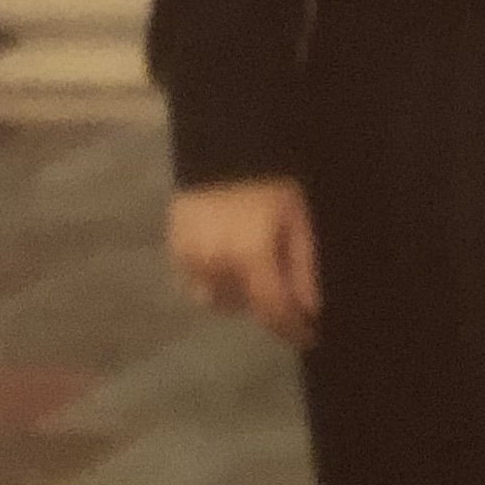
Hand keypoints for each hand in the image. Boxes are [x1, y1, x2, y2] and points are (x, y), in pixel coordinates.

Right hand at [168, 178, 319, 349]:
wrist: (223, 146)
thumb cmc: (271, 180)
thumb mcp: (298, 220)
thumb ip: (304, 267)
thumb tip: (310, 309)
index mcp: (249, 256)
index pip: (272, 311)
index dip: (292, 330)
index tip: (309, 339)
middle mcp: (214, 265)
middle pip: (244, 307)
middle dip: (267, 305)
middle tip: (285, 290)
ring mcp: (188, 258)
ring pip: (216, 299)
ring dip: (239, 294)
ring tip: (256, 269)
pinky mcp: (173, 248)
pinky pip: (196, 281)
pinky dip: (214, 280)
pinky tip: (229, 258)